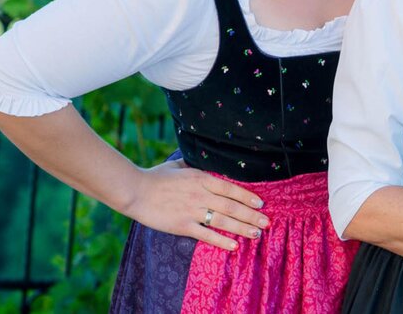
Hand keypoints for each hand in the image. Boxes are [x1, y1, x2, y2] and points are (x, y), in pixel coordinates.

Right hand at [124, 160, 269, 250]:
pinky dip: (221, 240)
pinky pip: (206, 234)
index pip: (231, 188)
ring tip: (256, 233)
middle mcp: (200, 194)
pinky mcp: (182, 225)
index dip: (248, 196)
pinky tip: (234, 245)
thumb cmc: (155, 177)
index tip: (261, 202)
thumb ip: (192, 164)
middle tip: (267, 221)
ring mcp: (192, 211)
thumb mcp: (177, 165)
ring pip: (224, 221)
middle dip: (252, 215)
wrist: (134, 190)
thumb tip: (199, 156)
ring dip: (242, 228)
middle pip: (232, 206)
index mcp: (201, 178)